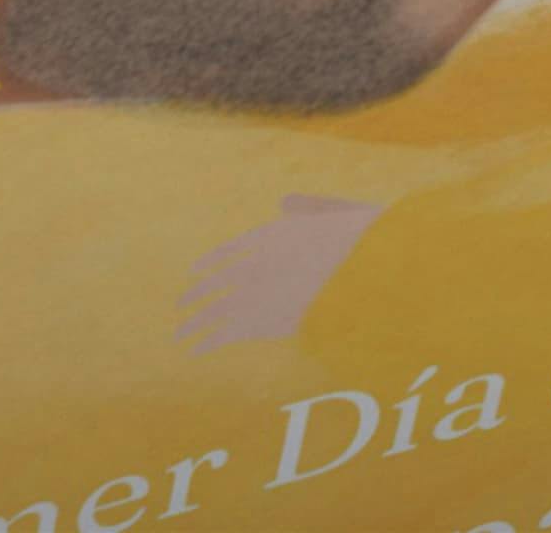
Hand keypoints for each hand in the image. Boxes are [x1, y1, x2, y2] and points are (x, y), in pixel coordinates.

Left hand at [175, 192, 383, 349]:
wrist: (370, 267)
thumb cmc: (361, 239)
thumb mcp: (334, 212)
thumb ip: (307, 207)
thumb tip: (284, 202)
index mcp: (273, 236)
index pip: (231, 251)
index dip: (213, 262)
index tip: (196, 271)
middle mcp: (260, 262)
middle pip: (218, 282)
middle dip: (198, 296)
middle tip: (180, 306)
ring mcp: (264, 291)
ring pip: (218, 309)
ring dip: (196, 323)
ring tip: (179, 336)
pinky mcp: (271, 320)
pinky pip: (231, 332)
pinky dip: (211, 340)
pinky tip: (197, 349)